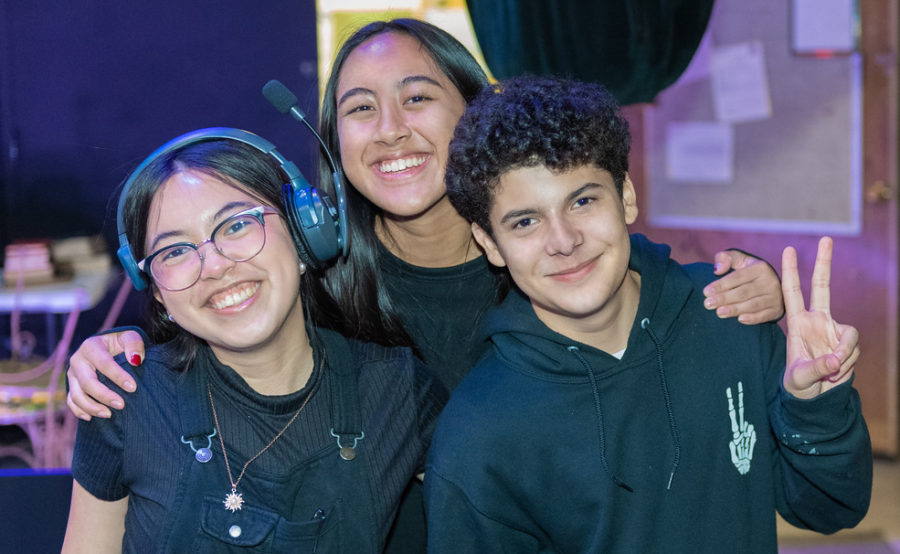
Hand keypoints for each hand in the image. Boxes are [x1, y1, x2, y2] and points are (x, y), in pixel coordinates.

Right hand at [66, 331, 144, 419]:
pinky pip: (71, 401)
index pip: (104, 363)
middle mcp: (77, 360)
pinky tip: (91, 417)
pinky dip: (79, 411)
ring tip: (109, 414)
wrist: (108, 347)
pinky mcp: (72, 386)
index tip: (133, 388)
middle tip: (121, 405)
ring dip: (91, 407)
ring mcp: (72, 375)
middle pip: (87, 382)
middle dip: (104, 395)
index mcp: (91, 346)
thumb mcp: (130, 337)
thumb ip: (134, 344)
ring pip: (76, 395)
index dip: (118, 376)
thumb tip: (135, 360)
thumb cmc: (121, 343)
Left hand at [703, 249, 784, 324]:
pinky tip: (740, 319)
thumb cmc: (746, 272)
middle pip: (744, 292)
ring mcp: (775, 297)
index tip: (705, 292)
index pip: (738, 277)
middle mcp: (770, 281)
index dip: (721, 284)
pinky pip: (765, 315)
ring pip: (753, 304)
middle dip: (724, 298)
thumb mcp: (738, 260)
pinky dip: (753, 318)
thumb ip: (725, 258)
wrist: (767, 286)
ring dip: (735, 309)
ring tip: (719, 312)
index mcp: (761, 267)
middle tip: (708, 304)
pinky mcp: (777, 310)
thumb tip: (718, 270)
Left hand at [781, 237, 858, 398]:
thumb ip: (817, 369)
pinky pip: (853, 349)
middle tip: (825, 238)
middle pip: (823, 286)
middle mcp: (817, 321)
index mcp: (797, 323)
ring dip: (841, 356)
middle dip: (824, 262)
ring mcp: (834, 329)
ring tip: (829, 372)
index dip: (790, 272)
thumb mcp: (801, 379)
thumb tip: (835, 359)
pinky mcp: (847, 342)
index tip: (788, 249)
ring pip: (849, 335)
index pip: (792, 293)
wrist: (814, 398)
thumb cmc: (799, 385)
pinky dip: (846, 363)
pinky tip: (836, 373)